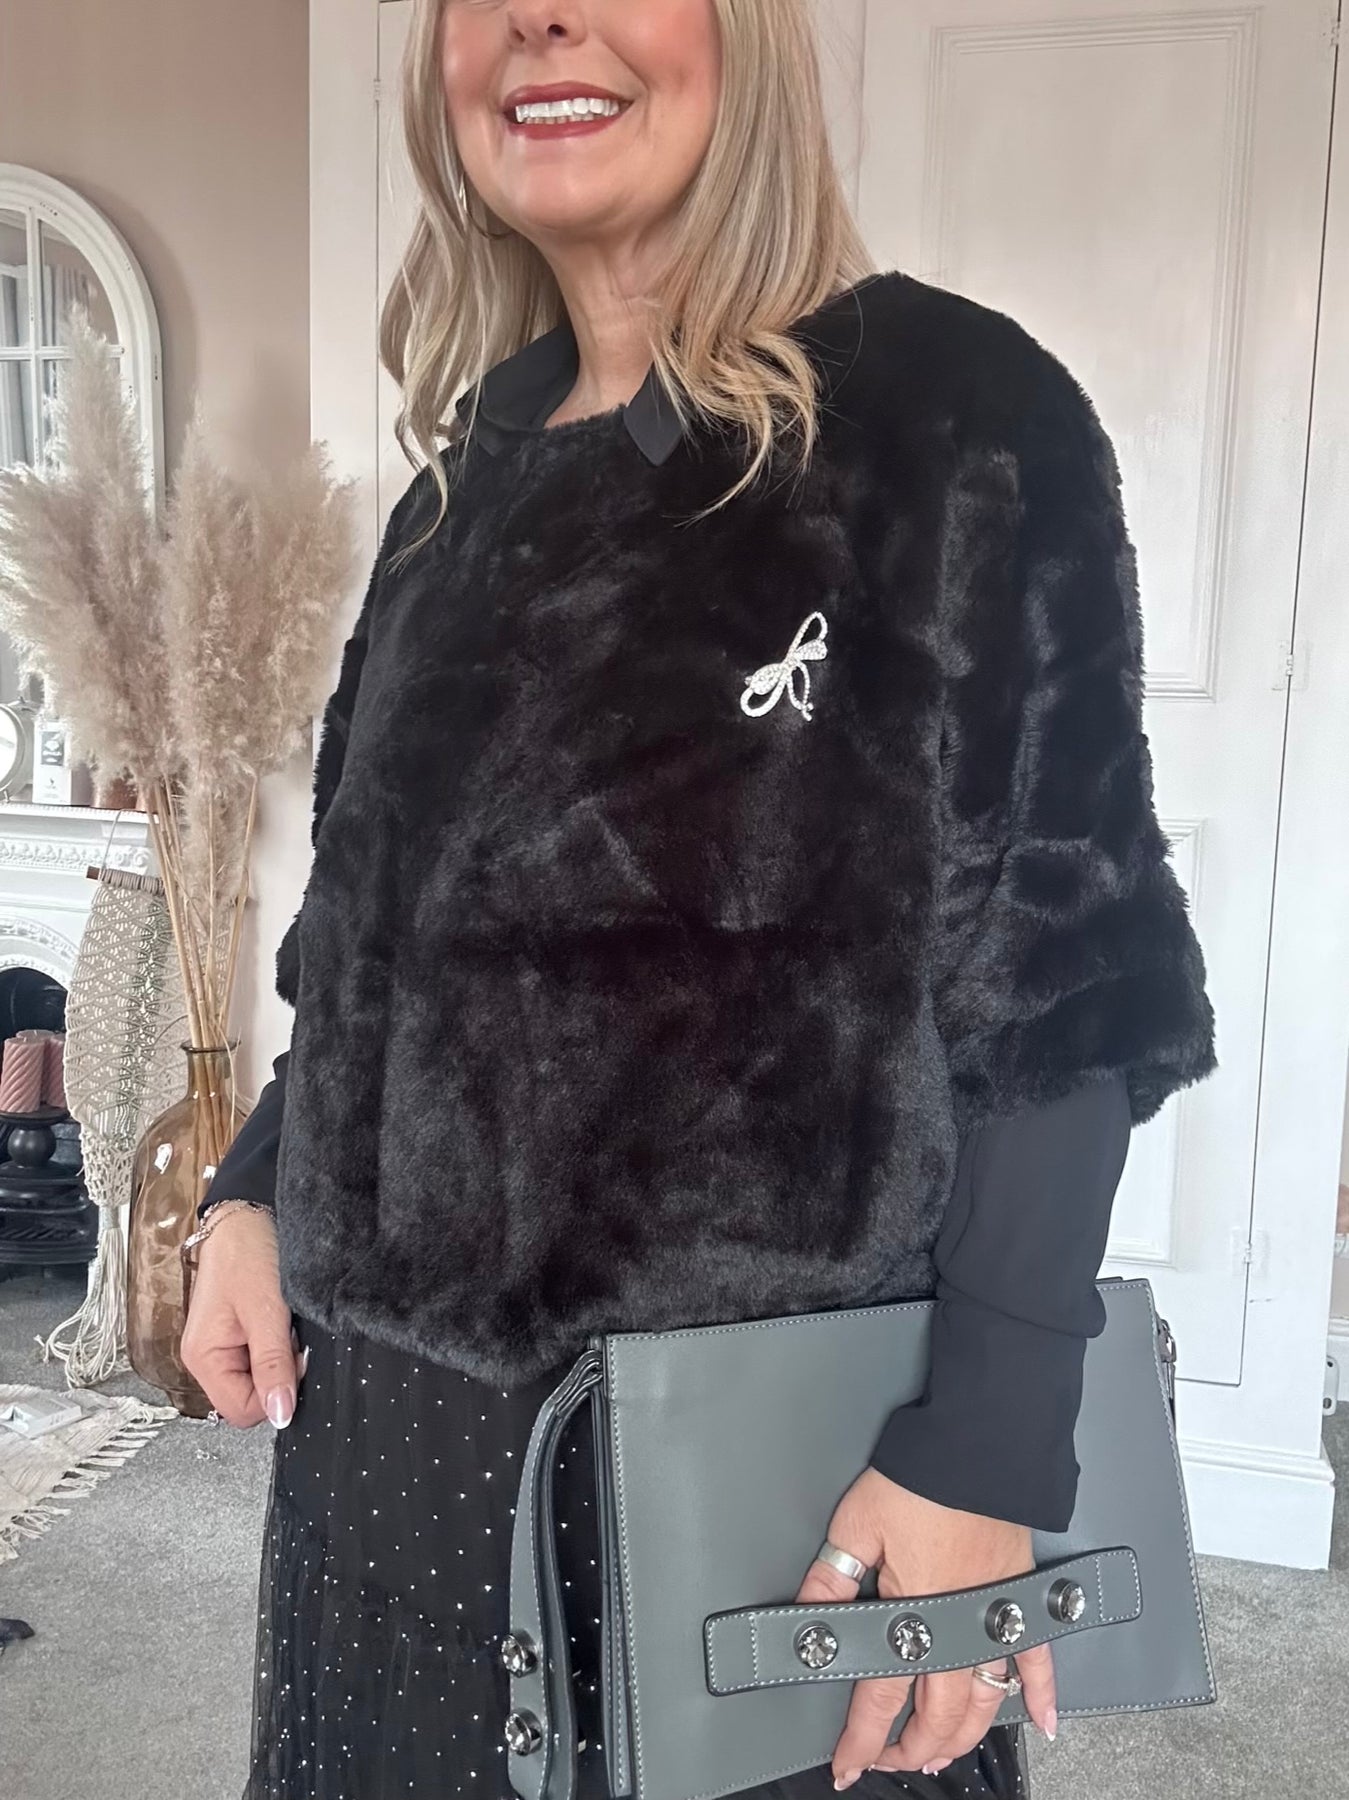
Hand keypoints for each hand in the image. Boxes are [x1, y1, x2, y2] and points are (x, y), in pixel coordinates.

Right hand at [181, 1205, 303, 1429]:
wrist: (248, 1214)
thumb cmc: (248, 1252)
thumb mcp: (266, 1311)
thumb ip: (273, 1365)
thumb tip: (280, 1414)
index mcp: (203, 1358)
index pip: (241, 1411)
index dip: (275, 1395)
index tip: (294, 1362)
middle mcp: (207, 1357)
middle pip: (250, 1398)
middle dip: (279, 1375)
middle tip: (289, 1337)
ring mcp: (222, 1346)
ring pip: (259, 1378)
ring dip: (280, 1358)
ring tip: (283, 1323)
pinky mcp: (237, 1334)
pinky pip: (262, 1358)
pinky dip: (279, 1345)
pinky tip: (281, 1321)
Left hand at [794, 1467, 1055, 1783]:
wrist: (977, 1447)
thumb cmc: (919, 1480)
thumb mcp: (856, 1525)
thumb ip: (830, 1577)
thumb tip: (805, 1619)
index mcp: (912, 1619)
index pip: (880, 1700)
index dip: (861, 1741)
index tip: (847, 1766)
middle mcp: (957, 1633)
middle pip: (937, 1718)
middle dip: (911, 1749)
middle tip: (887, 1759)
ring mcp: (993, 1622)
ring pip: (982, 1705)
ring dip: (962, 1737)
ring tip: (940, 1754)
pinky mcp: (1020, 1601)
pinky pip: (1039, 1661)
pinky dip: (1042, 1695)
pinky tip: (1042, 1722)